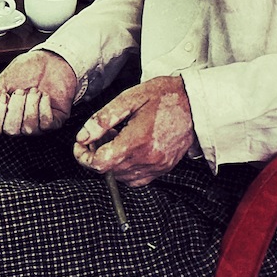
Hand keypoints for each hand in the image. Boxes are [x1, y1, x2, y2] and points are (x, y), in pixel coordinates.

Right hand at [0, 50, 78, 135]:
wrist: (50, 59)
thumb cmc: (26, 70)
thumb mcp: (1, 84)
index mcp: (5, 115)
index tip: (3, 95)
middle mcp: (20, 124)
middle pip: (11, 131)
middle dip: (15, 107)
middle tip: (20, 90)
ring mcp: (37, 124)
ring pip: (28, 128)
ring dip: (30, 105)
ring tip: (34, 90)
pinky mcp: (55, 121)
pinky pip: (46, 124)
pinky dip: (44, 107)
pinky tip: (45, 96)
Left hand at [73, 76, 193, 186]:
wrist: (195, 103)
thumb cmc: (163, 96)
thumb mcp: (129, 98)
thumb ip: (103, 119)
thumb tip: (82, 137)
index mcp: (137, 140)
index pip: (99, 163)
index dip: (83, 156)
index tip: (81, 145)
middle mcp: (148, 158)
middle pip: (108, 171)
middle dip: (97, 155)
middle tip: (102, 134)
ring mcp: (157, 166)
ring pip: (121, 177)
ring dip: (111, 162)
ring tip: (117, 138)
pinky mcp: (164, 169)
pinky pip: (137, 179)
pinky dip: (126, 168)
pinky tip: (128, 149)